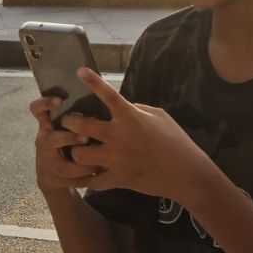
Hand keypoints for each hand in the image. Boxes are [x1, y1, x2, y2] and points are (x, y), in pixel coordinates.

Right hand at [29, 95, 110, 193]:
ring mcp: (45, 162)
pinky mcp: (50, 180)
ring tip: (99, 164)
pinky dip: (86, 179)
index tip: (60, 100)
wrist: (53, 174)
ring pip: (63, 167)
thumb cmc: (69, 140)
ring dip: (82, 165)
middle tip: (86, 137)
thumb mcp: (68, 125)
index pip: (37, 109)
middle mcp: (43, 142)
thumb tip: (101, 89)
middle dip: (68, 139)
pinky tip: (99, 175)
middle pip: (49, 140)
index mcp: (47, 124)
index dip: (45, 103)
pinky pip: (69, 182)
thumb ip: (78, 113)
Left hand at [59, 70, 212, 208]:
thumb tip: (124, 107)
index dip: (93, 82)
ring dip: (77, 151)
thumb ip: (138, 109)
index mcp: (130, 117)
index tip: (80, 71)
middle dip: (69, 122)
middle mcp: (118, 136)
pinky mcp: (117, 180)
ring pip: (80, 155)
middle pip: (82, 127)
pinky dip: (91, 178)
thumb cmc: (175, 140)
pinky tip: (93, 174)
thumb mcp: (159, 116)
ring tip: (79, 150)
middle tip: (67, 122)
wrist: (184, 173)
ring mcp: (115, 160)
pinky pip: (93, 181)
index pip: (108, 95)